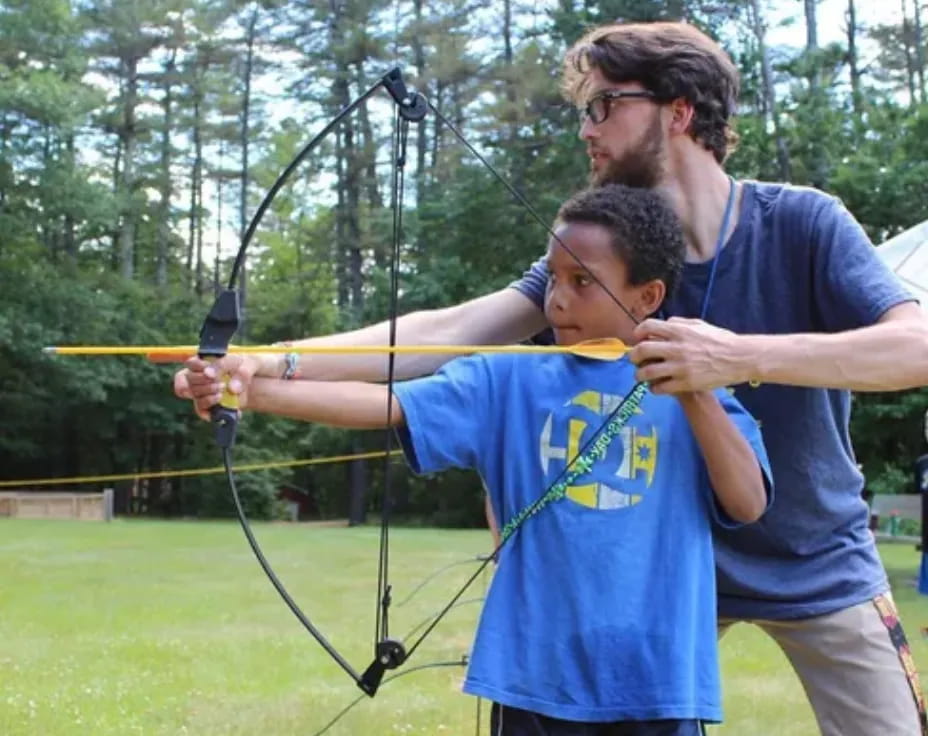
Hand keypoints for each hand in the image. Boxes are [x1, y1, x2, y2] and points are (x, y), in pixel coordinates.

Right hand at [172, 354, 261, 419]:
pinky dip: (212, 412)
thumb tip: (231, 389)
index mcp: (208, 361)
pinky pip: (203, 411)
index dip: (196, 367)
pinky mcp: (213, 406)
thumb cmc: (252, 366)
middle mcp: (203, 376)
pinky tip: (229, 409)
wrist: (263, 381)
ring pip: (194, 396)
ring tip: (223, 393)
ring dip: (206, 396)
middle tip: (221, 384)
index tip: (210, 373)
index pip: (191, 364)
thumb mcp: (253, 363)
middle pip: (188, 380)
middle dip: (202, 382)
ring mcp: (207, 392)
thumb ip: (243, 372)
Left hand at [629, 317, 747, 393]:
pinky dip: (654, 388)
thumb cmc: (720, 340)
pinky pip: (660, 388)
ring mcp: (680, 367)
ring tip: (641, 376)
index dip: (638, 333)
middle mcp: (677, 348)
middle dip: (633, 356)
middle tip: (635, 360)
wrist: (739, 358)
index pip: (647, 327)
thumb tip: (663, 324)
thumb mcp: (699, 325)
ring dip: (639, 375)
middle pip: (642, 351)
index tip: (637, 339)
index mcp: (679, 331)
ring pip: (647, 372)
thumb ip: (679, 323)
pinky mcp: (686, 383)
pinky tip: (657, 386)